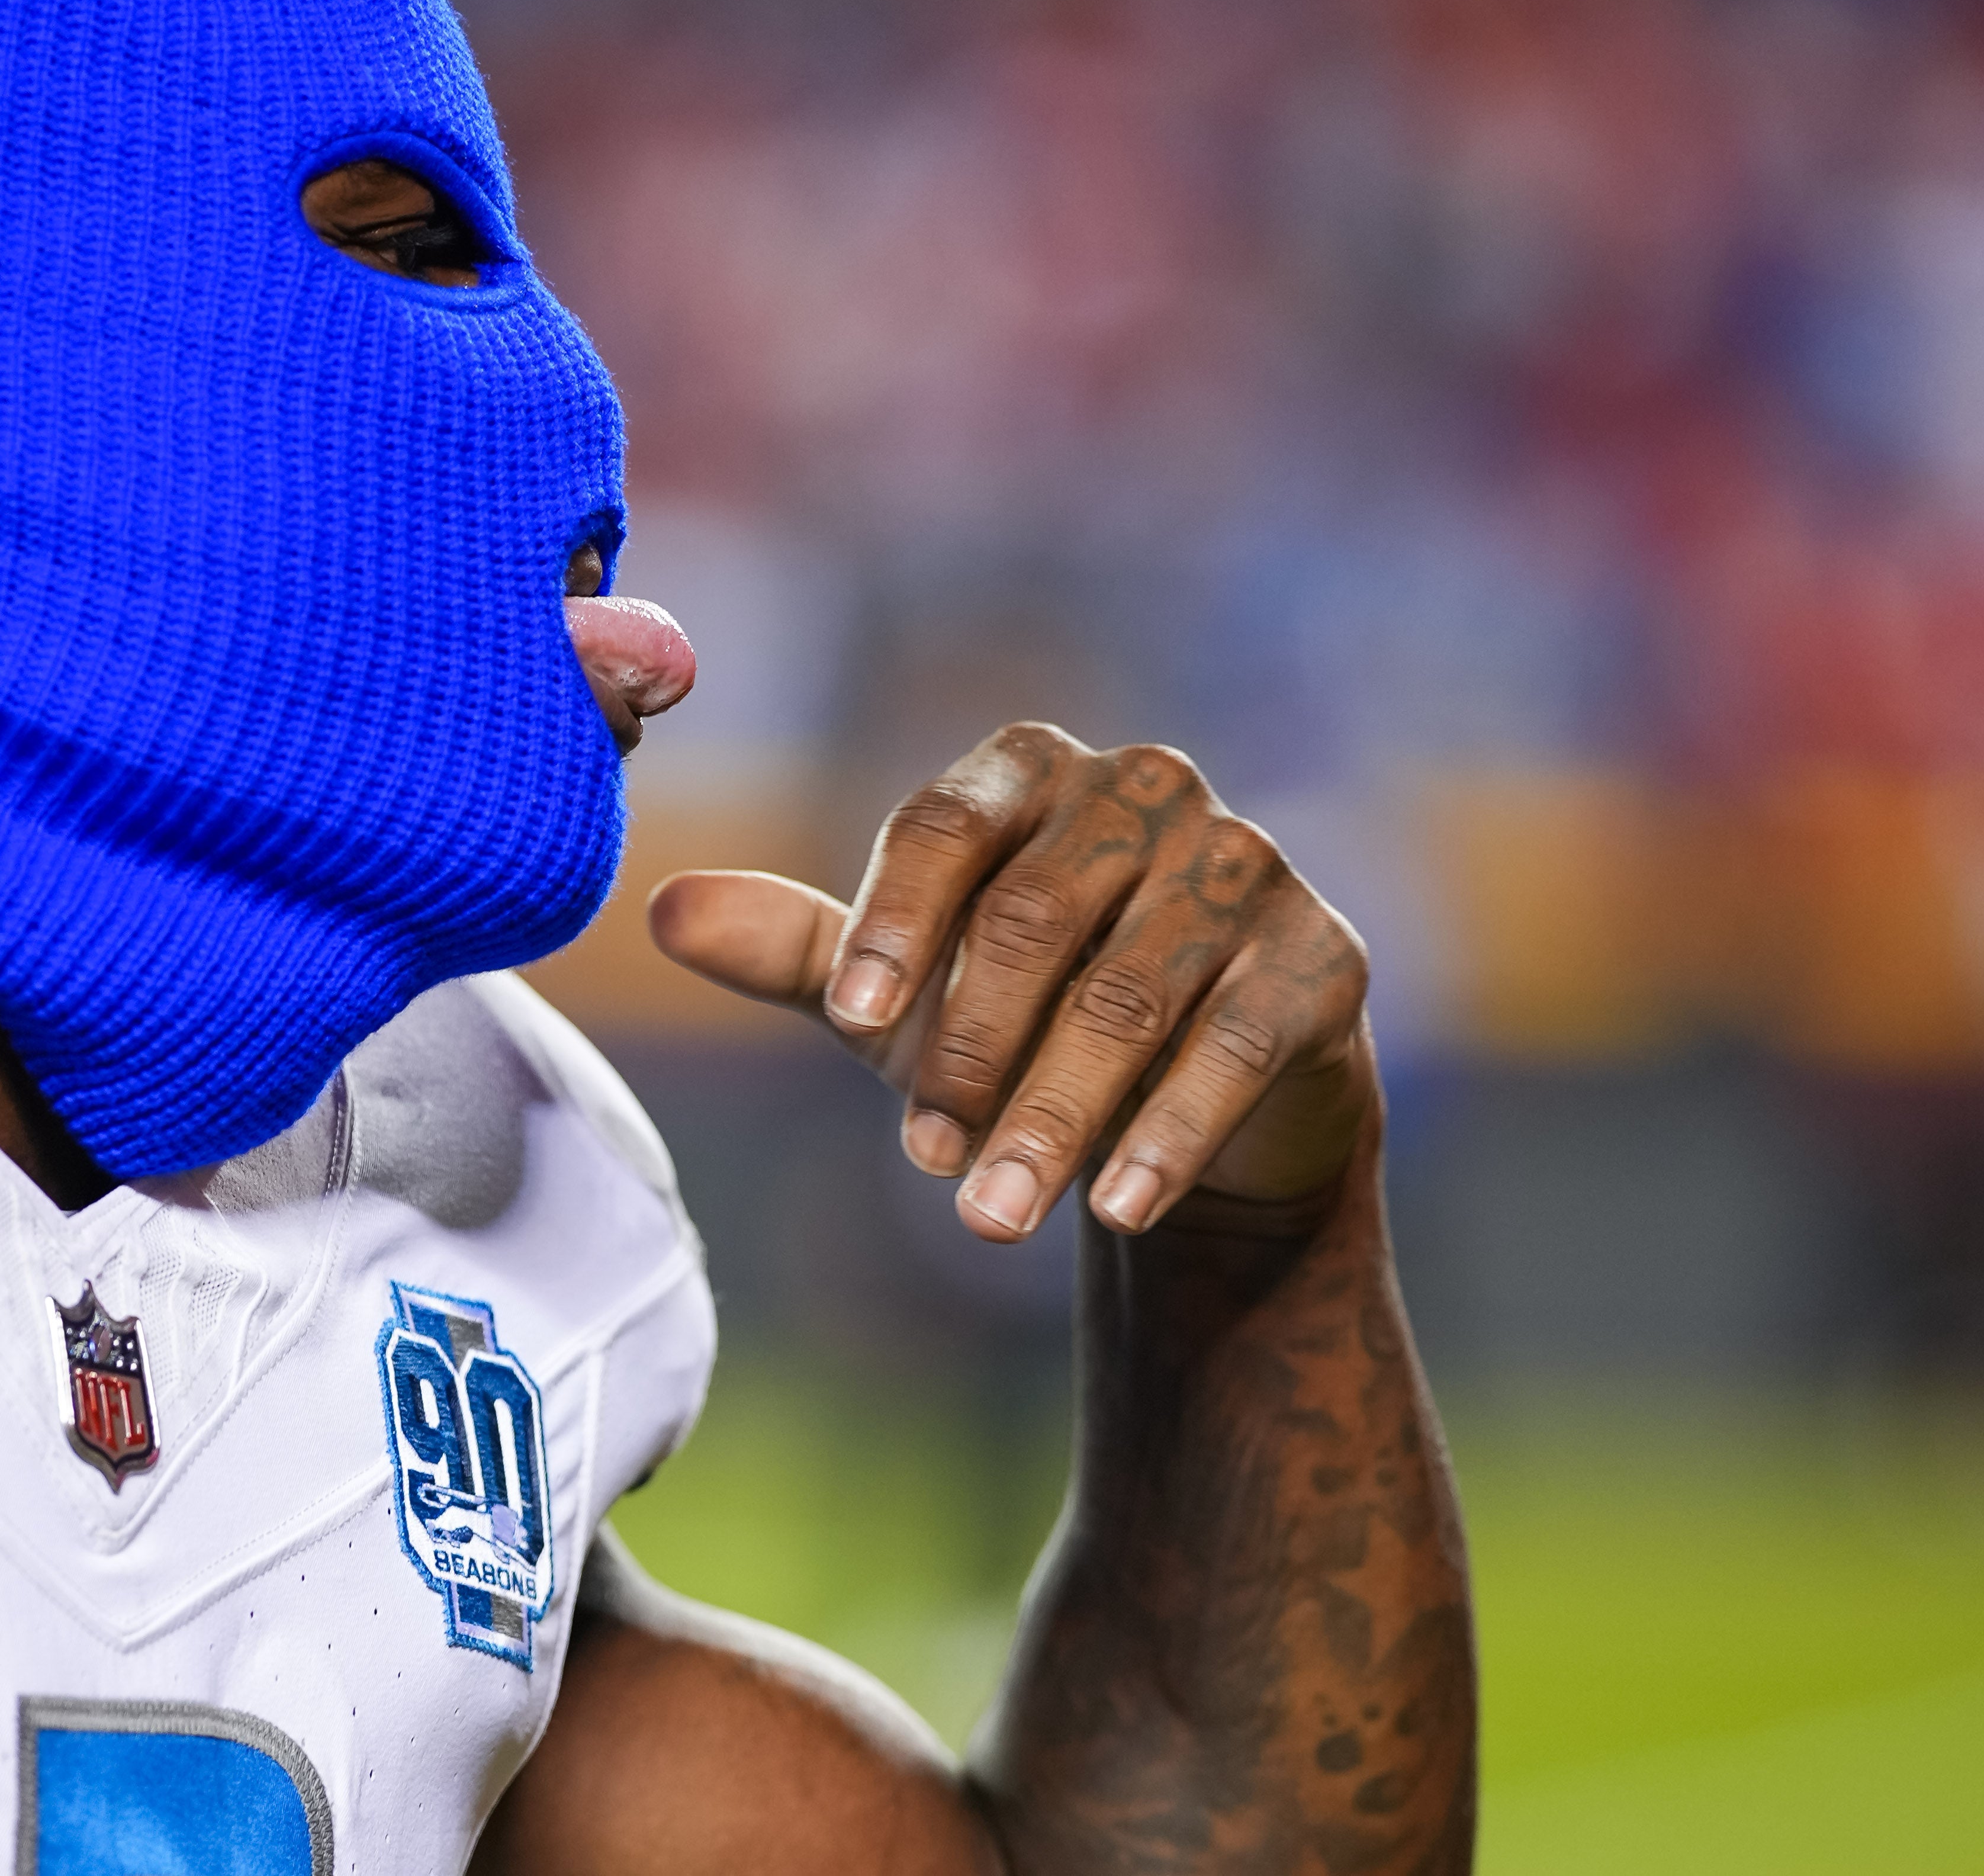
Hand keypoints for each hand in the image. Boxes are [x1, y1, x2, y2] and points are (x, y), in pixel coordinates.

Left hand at [647, 722, 1373, 1239]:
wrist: (1196, 1099)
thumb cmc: (1023, 1016)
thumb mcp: (904, 989)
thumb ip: (797, 950)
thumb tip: (660, 911)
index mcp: (1031, 768)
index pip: (947, 828)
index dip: (895, 927)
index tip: (850, 1028)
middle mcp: (1148, 787)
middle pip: (1033, 921)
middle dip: (969, 1053)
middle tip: (925, 1160)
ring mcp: (1246, 866)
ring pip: (1127, 1000)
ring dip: (1053, 1118)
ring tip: (992, 1216)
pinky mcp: (1323, 957)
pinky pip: (1235, 1047)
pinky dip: (1166, 1133)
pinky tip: (1119, 1209)